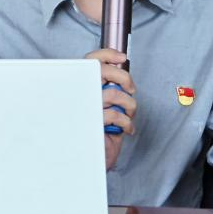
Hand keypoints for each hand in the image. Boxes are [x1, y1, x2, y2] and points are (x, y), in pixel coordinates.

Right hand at [84, 49, 136, 168]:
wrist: (96, 159)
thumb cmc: (102, 133)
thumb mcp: (109, 108)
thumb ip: (111, 90)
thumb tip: (123, 74)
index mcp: (84, 87)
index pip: (90, 61)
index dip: (106, 54)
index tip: (121, 57)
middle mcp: (82, 94)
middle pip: (101, 70)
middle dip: (123, 77)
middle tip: (130, 89)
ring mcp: (85, 107)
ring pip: (113, 93)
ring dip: (129, 105)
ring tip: (129, 115)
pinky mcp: (92, 122)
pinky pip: (114, 115)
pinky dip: (127, 122)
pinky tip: (127, 129)